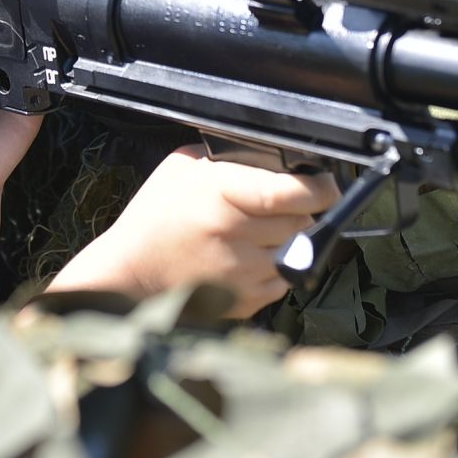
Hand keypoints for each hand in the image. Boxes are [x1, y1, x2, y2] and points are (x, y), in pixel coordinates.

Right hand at [50, 145, 339, 315]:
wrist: (132, 274)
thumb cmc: (153, 220)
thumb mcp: (181, 169)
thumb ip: (225, 161)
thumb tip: (267, 157)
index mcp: (221, 196)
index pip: (290, 191)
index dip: (319, 187)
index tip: (325, 183)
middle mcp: (237, 234)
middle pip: (302, 219)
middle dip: (300, 210)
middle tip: (280, 204)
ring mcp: (245, 271)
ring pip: (299, 250)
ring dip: (290, 239)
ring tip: (260, 232)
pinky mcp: (248, 299)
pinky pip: (286, 280)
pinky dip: (277, 267)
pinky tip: (250, 257)